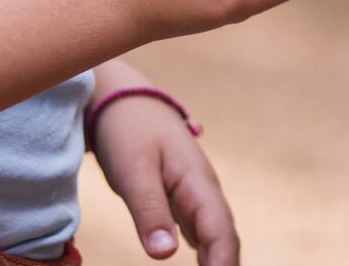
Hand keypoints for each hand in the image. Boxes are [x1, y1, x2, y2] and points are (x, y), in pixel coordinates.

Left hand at [91, 65, 238, 265]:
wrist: (123, 100)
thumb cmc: (128, 131)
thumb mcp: (133, 170)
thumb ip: (149, 210)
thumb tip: (165, 255)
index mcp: (199, 184)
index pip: (221, 235)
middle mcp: (205, 192)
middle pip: (225, 239)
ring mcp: (196, 195)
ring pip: (216, 237)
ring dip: (218, 262)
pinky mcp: (182, 198)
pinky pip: (202, 231)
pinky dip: (206, 254)